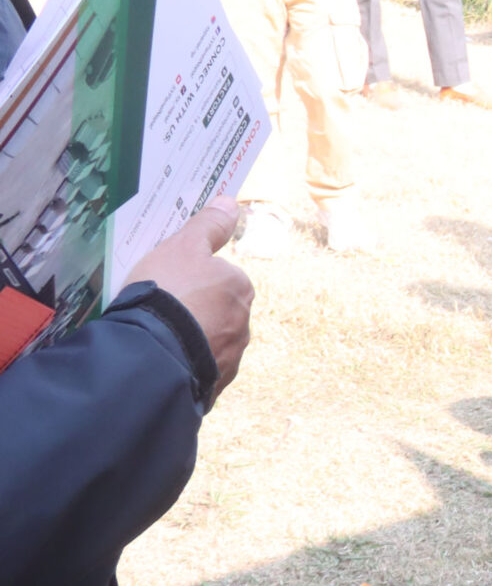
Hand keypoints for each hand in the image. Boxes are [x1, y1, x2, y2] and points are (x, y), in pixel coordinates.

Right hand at [123, 198, 253, 397]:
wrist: (153, 354)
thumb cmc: (167, 292)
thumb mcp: (182, 247)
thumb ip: (208, 225)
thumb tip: (230, 202)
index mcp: (240, 288)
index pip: (218, 278)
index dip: (188, 280)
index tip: (165, 285)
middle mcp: (244, 322)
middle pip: (215, 310)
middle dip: (192, 311)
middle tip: (158, 312)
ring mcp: (231, 356)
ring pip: (207, 341)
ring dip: (188, 340)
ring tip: (155, 339)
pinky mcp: (214, 384)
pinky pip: (198, 369)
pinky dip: (183, 365)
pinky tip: (161, 363)